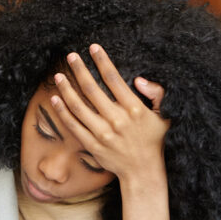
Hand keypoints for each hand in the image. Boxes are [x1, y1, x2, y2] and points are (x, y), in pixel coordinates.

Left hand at [50, 44, 167, 183]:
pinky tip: (56, 99)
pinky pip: (73, 125)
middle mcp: (116, 120)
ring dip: (66, 89)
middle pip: (92, 89)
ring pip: (79, 106)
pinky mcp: (92, 145)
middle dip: (80, 70)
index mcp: (134, 109)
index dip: (102, 61)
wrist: (143, 171)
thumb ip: (157, 94)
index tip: (93, 48)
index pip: (114, 79)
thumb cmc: (154, 140)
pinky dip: (63, 111)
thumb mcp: (164, 116)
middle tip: (71, 56)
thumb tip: (138, 79)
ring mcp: (102, 133)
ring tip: (58, 75)